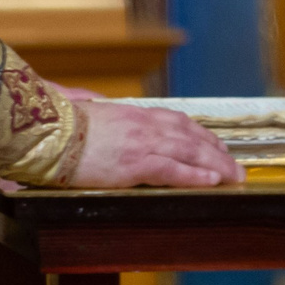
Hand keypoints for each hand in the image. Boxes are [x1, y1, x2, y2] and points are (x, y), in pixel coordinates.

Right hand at [67, 102, 242, 188]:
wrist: (48, 132)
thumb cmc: (61, 123)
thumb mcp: (85, 108)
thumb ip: (98, 106)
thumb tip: (97, 102)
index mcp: (134, 113)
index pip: (178, 122)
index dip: (202, 135)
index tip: (216, 145)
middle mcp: (143, 125)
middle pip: (191, 137)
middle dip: (218, 153)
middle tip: (236, 167)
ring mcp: (141, 144)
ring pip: (189, 152)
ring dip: (216, 166)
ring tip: (234, 177)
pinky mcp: (134, 164)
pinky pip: (172, 170)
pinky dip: (194, 175)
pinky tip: (211, 181)